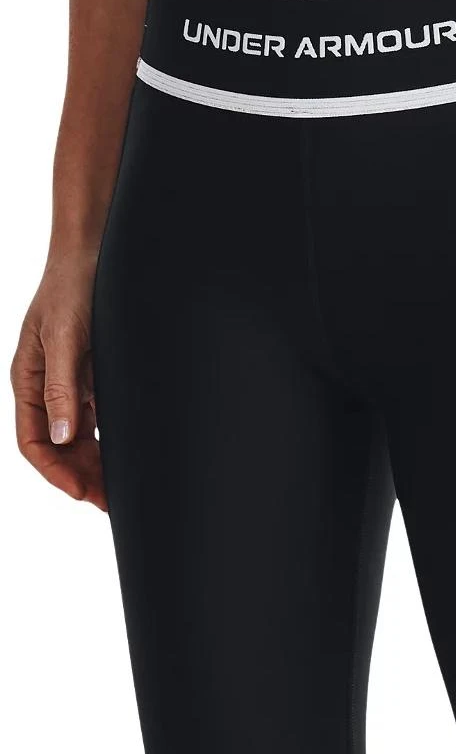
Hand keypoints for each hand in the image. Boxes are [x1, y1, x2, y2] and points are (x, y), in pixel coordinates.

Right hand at [11, 250, 106, 510]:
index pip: (33, 442)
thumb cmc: (71, 286)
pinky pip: (98, 423)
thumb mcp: (65, 337)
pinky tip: (129, 456)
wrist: (95, 252)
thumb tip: (65, 436)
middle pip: (59, 449)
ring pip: (79, 441)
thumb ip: (63, 387)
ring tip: (121, 490)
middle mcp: (46, 389)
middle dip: (81, 477)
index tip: (82, 492)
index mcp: (28, 381)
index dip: (55, 472)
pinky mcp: (92, 381)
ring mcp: (69, 387)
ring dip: (97, 467)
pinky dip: (110, 443)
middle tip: (111, 502)